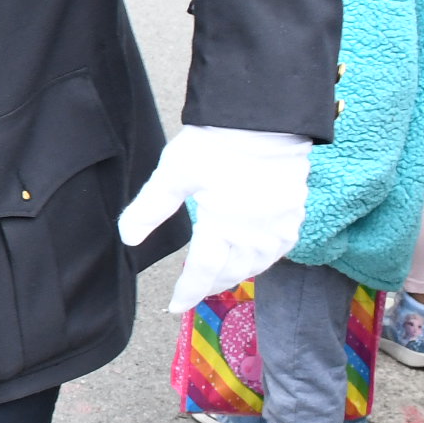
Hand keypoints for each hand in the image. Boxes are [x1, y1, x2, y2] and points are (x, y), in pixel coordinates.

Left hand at [117, 125, 314, 312]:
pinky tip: (255, 255)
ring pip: (258, 264)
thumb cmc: (218, 142)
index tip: (175, 305)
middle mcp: (254, 233)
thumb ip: (150, 208)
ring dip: (238, 274)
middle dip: (210, 284)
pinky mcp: (294, 210)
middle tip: (195, 289)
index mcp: (222, 227)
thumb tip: (128, 237)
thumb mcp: (174, 173)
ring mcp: (279, 224)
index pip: (201, 272)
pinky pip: (281, 247)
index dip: (187, 292)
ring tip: (220, 276)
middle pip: (231, 272)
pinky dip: (264, 258)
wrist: (264, 117)